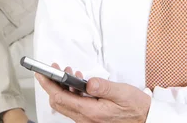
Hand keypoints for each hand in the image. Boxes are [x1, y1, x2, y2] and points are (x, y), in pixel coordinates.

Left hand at [36, 63, 150, 122]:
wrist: (145, 119)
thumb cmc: (135, 107)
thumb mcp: (122, 92)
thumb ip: (103, 87)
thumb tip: (88, 82)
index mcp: (91, 112)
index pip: (60, 97)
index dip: (48, 84)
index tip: (41, 73)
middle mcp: (85, 119)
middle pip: (58, 101)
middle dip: (53, 83)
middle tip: (55, 69)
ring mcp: (86, 120)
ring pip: (65, 103)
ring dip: (63, 87)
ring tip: (69, 73)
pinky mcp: (89, 118)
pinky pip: (73, 106)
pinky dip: (71, 93)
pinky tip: (78, 84)